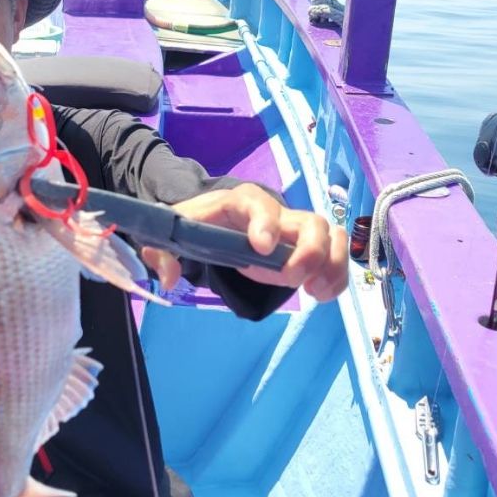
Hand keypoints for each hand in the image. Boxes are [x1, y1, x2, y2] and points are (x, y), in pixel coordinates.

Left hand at [141, 184, 348, 302]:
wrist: (215, 218)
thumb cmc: (196, 223)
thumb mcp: (171, 233)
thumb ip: (161, 252)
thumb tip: (168, 278)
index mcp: (240, 203)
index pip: (258, 204)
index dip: (265, 223)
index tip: (262, 249)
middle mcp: (276, 212)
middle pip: (308, 221)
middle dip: (308, 251)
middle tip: (294, 280)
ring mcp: (295, 229)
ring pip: (330, 235)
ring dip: (331, 264)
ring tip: (315, 292)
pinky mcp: (307, 247)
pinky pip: (335, 254)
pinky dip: (336, 275)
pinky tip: (321, 294)